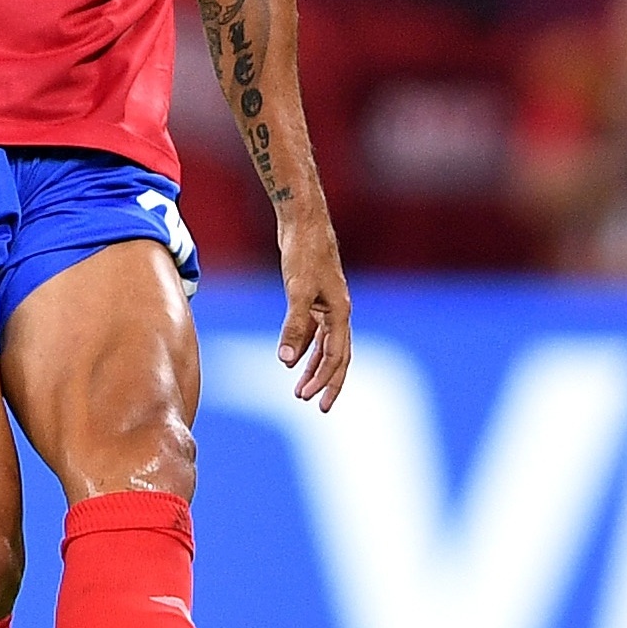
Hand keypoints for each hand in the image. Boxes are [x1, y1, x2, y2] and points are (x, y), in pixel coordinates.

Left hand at [276, 218, 352, 411]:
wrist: (303, 222)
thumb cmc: (304, 253)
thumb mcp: (297, 292)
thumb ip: (293, 328)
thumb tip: (286, 362)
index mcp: (340, 313)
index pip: (336, 357)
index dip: (325, 381)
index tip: (312, 401)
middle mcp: (338, 312)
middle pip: (337, 356)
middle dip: (326, 382)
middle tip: (313, 406)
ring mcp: (327, 304)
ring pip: (324, 345)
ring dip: (313, 367)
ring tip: (299, 390)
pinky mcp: (314, 296)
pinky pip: (313, 330)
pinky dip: (305, 345)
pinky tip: (293, 358)